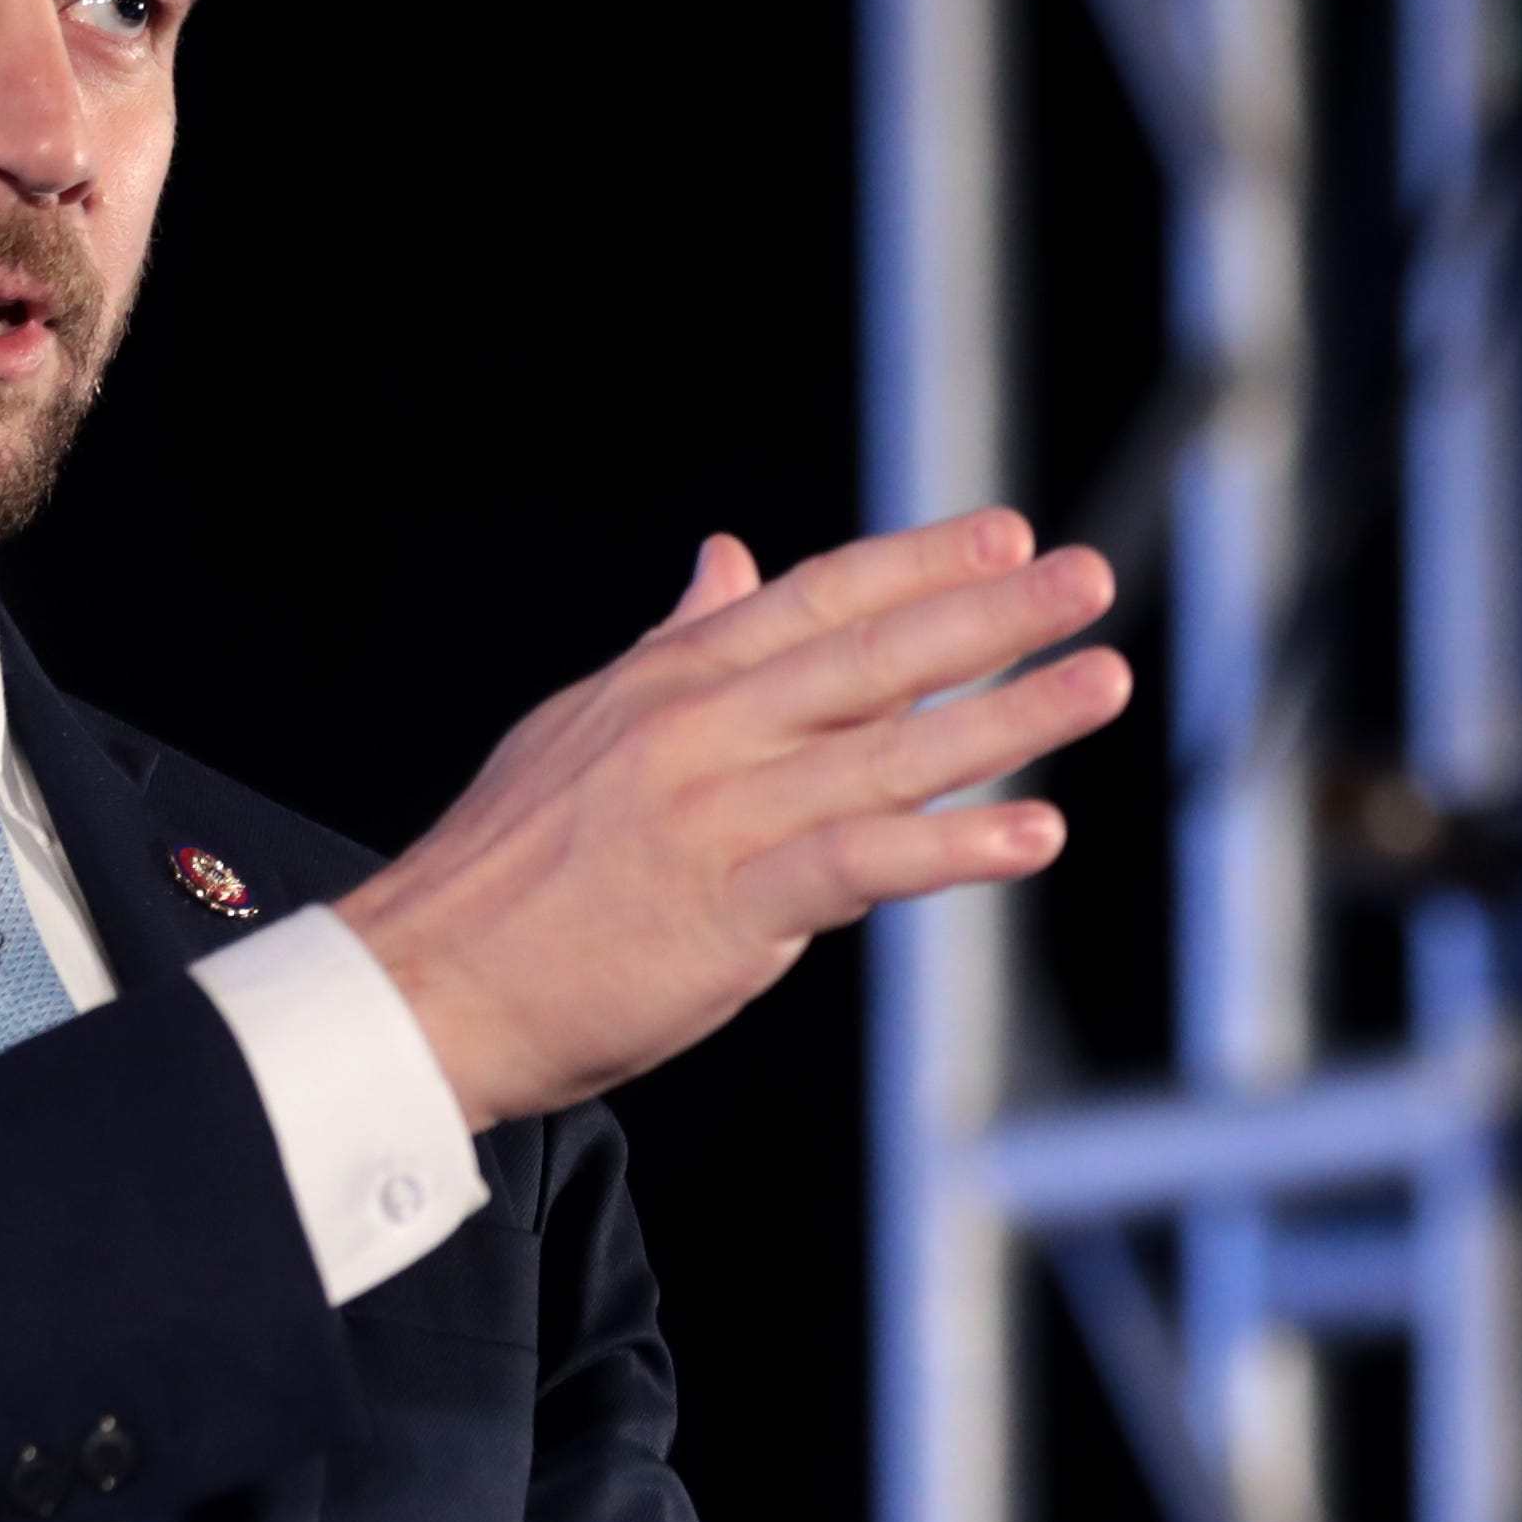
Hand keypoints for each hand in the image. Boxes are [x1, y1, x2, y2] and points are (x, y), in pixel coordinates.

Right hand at [344, 512, 1126, 1126]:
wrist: (421, 987)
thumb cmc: (505, 871)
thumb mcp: (583, 727)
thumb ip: (676, 647)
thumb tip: (725, 562)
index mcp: (671, 683)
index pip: (814, 601)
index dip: (916, 564)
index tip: (1006, 534)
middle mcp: (701, 732)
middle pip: (868, 655)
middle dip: (989, 613)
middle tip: (1088, 576)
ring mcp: (716, 816)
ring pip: (885, 752)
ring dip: (1006, 716)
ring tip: (1100, 681)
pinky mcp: (727, 908)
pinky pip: (859, 865)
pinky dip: (951, 847)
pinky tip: (1031, 833)